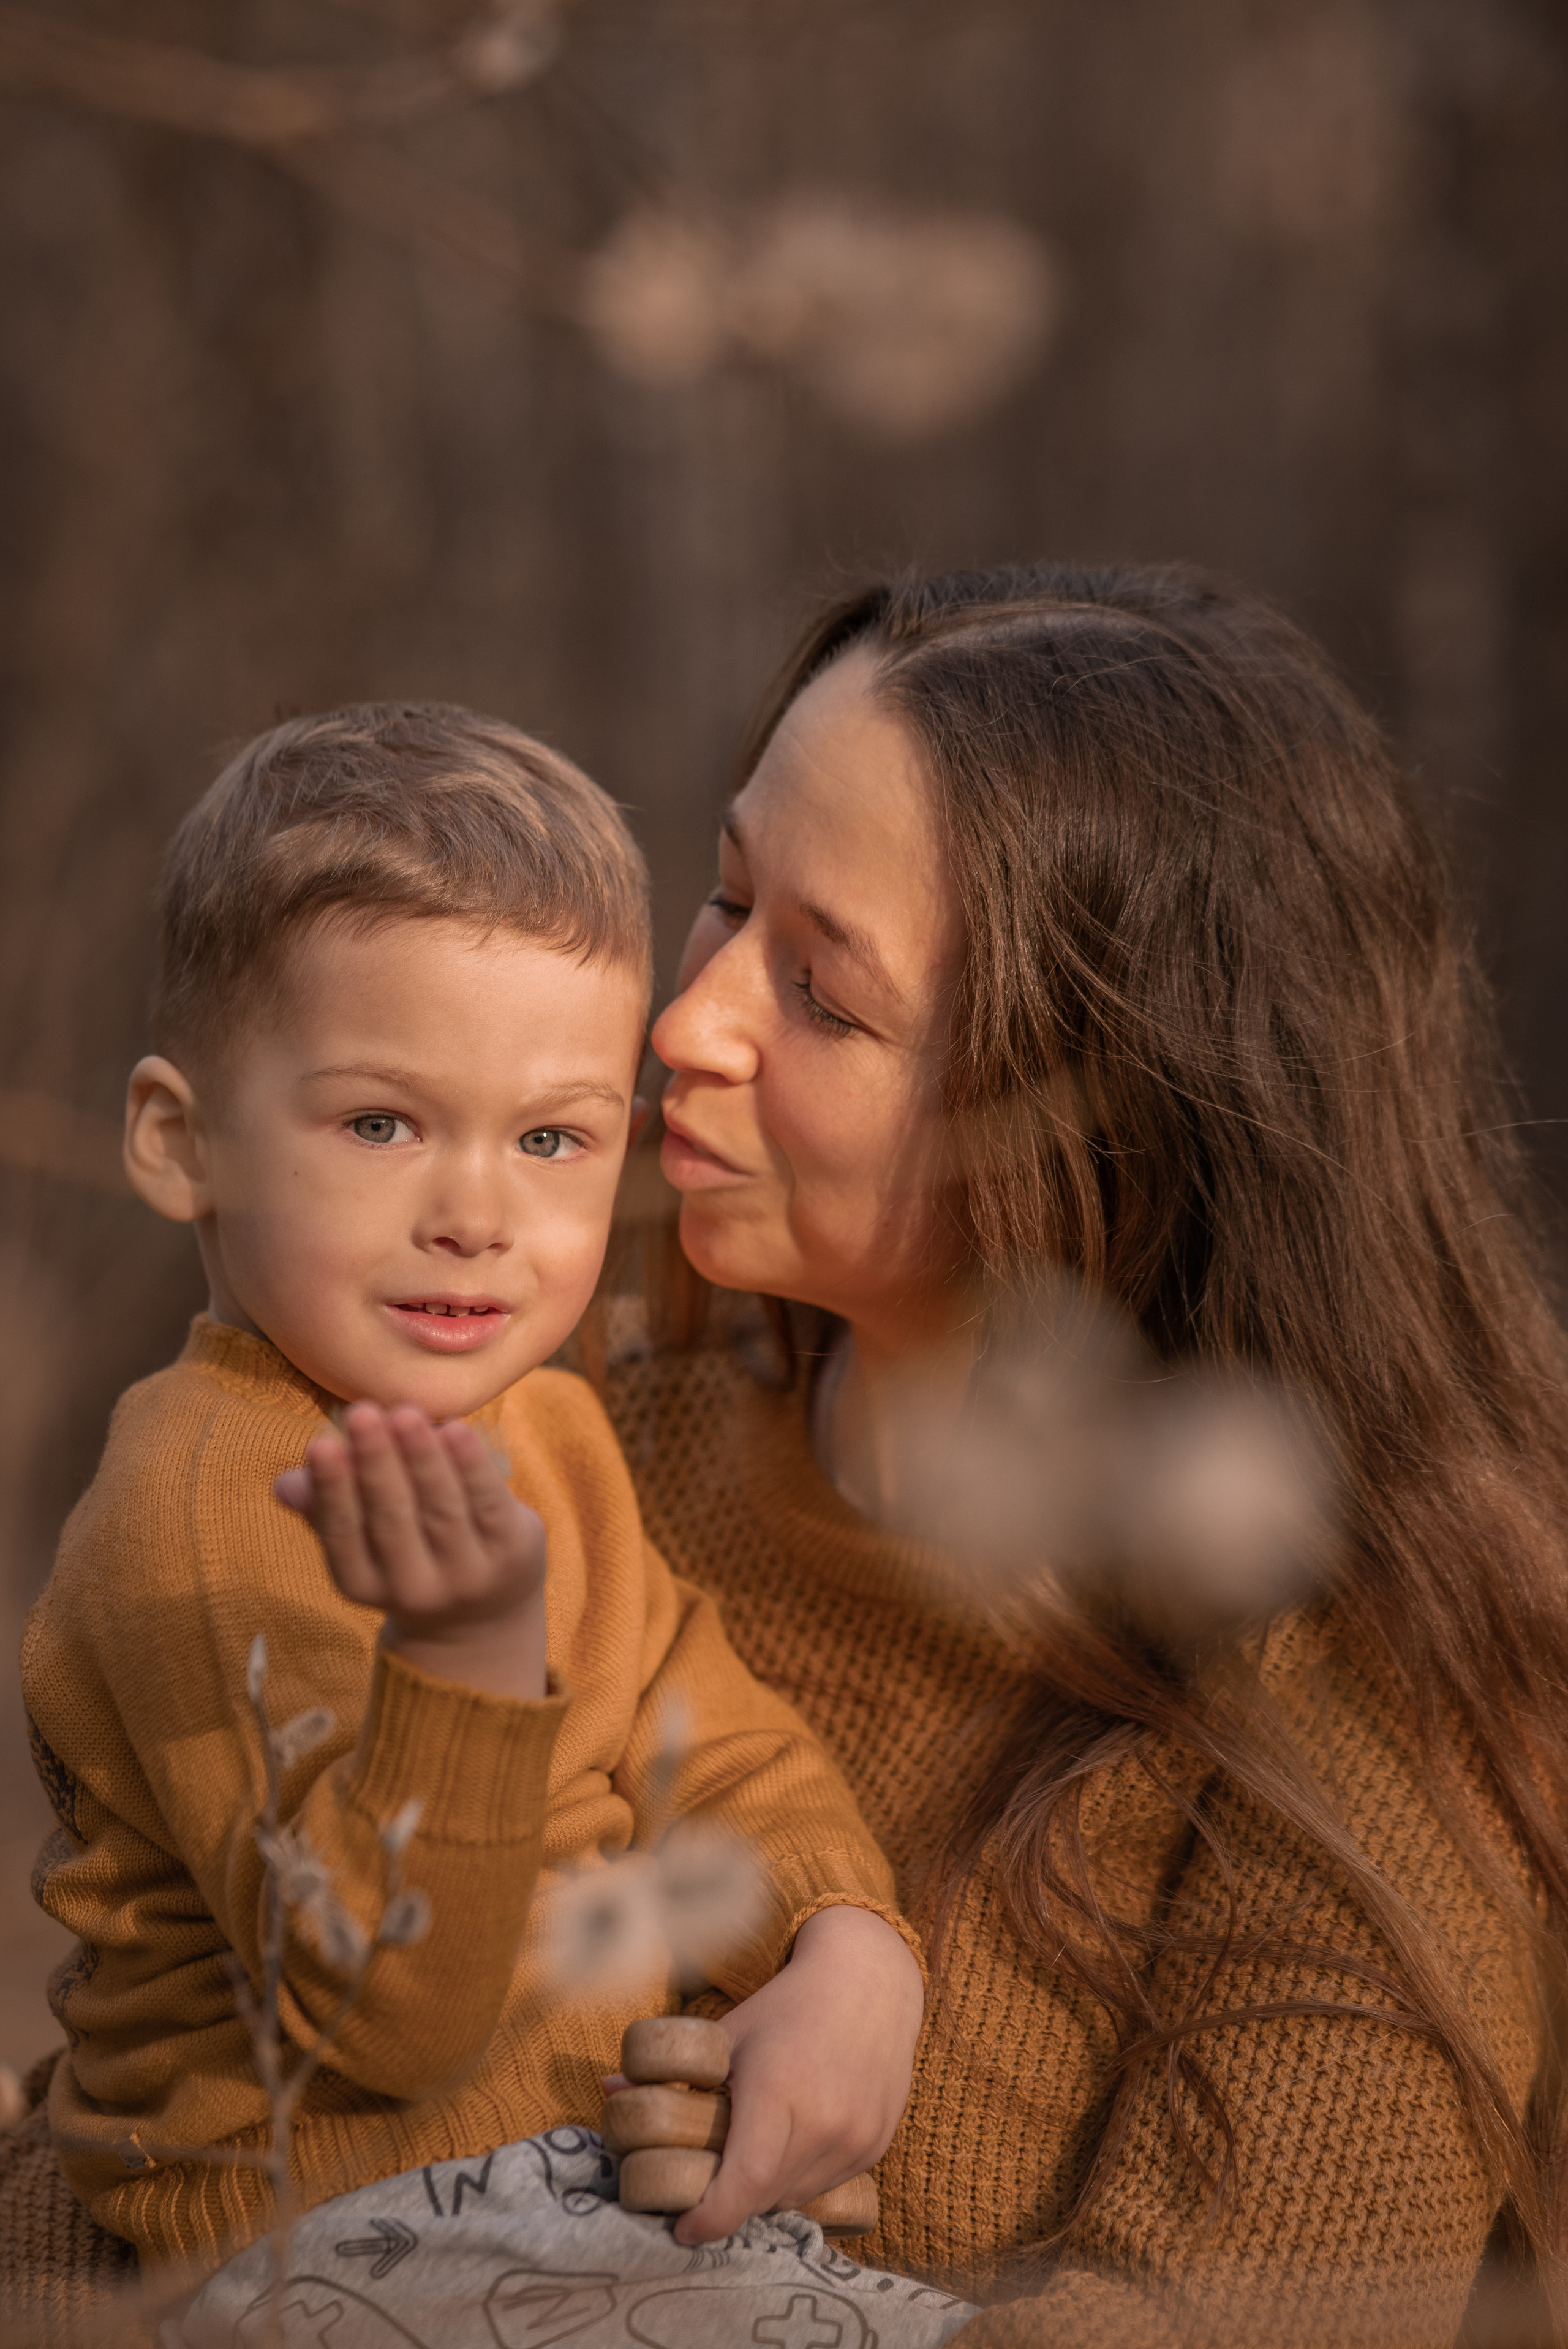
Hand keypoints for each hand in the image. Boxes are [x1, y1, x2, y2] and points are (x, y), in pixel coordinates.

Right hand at [275, 1402, 547, 1699]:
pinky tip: (455, 1429)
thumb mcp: (363, 1546)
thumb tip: (284, 1482)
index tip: (320, 1443)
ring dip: (422, 1457)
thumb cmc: (407, 1557)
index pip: (344, 1535)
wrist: (481, 1621)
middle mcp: (415, 1588)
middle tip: (362, 1412)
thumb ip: (326, 1509)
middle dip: (376, 1463)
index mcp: (364, 1584)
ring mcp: (468, 1574)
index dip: (333, 1490)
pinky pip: (490, 1503)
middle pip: (393, 1519)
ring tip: (405, 1412)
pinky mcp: (511, 1553)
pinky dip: (471, 1466)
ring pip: (441, 1508)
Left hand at [672, 1905, 923, 2244]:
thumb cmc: (787, 2006)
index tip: (683, 2229)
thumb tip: (608, 2092)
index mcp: (779, 2092)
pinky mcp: (876, 2143)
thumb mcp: (726, 2035)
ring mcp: (857, 2137)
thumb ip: (672, 2076)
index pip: (744, 2183)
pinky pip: (828, 2185)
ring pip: (796, 2197)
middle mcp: (825, 2122)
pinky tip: (790, 2145)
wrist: (868, 1980)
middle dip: (730, 2203)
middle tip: (704, 2189)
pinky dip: (800, 2178)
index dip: (710, 2217)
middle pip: (765, 2197)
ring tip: (747, 2159)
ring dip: (765, 2192)